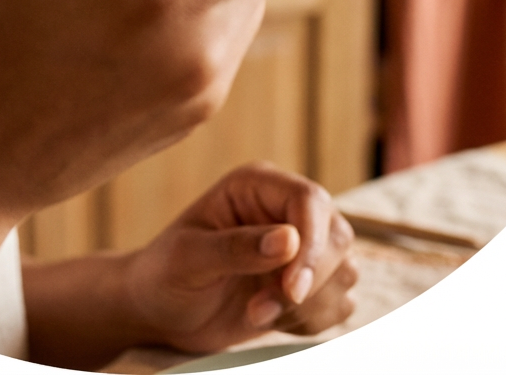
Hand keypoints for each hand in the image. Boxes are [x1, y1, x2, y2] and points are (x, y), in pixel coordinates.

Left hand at [123, 163, 356, 354]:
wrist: (160, 311)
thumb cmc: (165, 273)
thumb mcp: (188, 258)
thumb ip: (235, 248)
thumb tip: (289, 240)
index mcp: (256, 185)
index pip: (311, 200)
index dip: (312, 244)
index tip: (292, 289)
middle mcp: (285, 209)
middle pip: (337, 235)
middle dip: (308, 282)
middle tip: (259, 309)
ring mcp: (300, 246)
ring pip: (345, 270)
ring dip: (307, 305)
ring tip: (257, 312)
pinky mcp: (308, 281)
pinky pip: (340, 301)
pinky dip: (312, 321)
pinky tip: (272, 320)